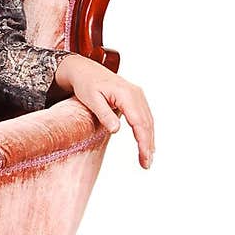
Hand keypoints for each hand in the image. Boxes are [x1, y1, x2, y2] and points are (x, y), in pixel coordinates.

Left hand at [54, 54, 154, 169]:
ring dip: (149, 140)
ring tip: (147, 159)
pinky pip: (145, 116)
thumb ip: (104, 114)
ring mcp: (138, 95)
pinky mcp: (135, 98)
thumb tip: (116, 130)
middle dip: (148, 145)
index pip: (139, 122)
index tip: (144, 157)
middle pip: (147, 123)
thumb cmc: (86, 84)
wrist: (85, 69)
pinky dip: (147, 131)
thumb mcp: (91, 100)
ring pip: (148, 121)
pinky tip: (147, 144)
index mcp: (126, 94)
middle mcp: (136, 93)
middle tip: (146, 165)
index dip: (143, 141)